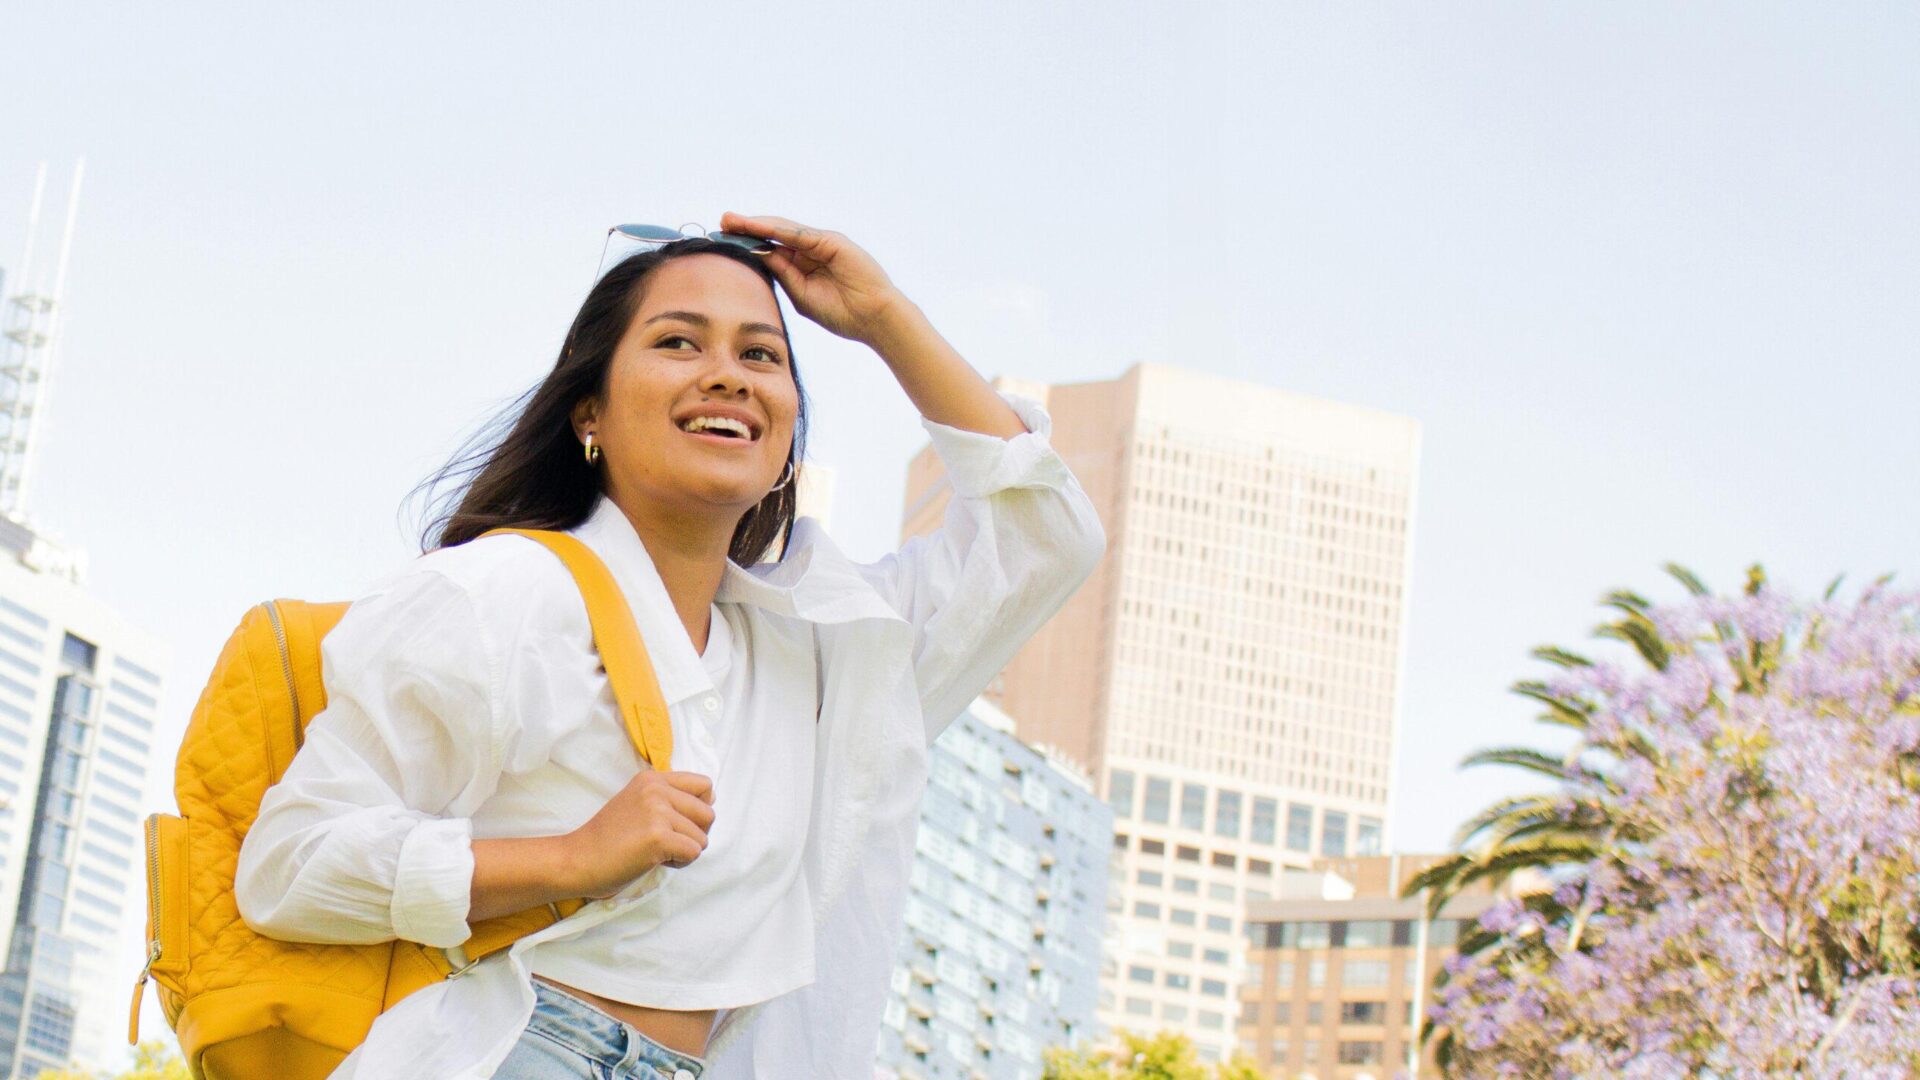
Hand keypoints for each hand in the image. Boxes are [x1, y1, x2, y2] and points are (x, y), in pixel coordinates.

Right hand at [562, 770, 714, 898]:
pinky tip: (656, 861)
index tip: (680, 823)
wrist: (576, 859)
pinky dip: (681, 863)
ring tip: (657, 853)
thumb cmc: (607, 840)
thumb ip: (667, 798)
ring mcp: (657, 812)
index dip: (700, 809)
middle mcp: (657, 790)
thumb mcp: (637, 804)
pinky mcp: (658, 837)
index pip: (704, 785)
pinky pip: (694, 852)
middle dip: (695, 834)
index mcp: (652, 779)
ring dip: (685, 851)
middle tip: (668, 844)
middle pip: (708, 813)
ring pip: (703, 836)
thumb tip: (710, 802)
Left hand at [718, 211, 908, 345]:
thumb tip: (759, 258)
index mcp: (804, 265)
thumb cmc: (843, 314)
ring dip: (756, 224)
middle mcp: (811, 250)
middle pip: (773, 234)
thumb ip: (784, 276)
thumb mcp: (802, 296)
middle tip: (721, 221)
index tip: (724, 241)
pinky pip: (798, 233)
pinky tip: (757, 227)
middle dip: (747, 228)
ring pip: (782, 229)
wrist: (874, 318)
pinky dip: (776, 229)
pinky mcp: (831, 241)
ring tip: (733, 220)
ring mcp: (822, 243)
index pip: (771, 249)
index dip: (748, 243)